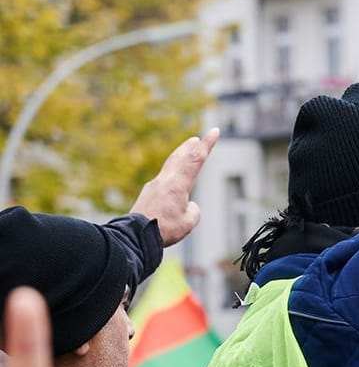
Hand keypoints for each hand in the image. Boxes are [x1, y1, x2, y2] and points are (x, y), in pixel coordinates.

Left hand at [130, 128, 218, 246]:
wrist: (136, 235)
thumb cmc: (164, 229)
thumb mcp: (189, 221)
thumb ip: (193, 210)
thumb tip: (187, 205)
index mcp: (178, 184)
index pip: (196, 159)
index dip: (207, 144)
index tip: (214, 131)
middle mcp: (165, 181)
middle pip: (179, 157)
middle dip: (189, 147)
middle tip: (196, 139)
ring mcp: (154, 186)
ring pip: (169, 166)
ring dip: (178, 157)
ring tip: (184, 153)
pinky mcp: (148, 194)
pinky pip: (163, 181)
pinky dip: (171, 175)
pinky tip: (173, 185)